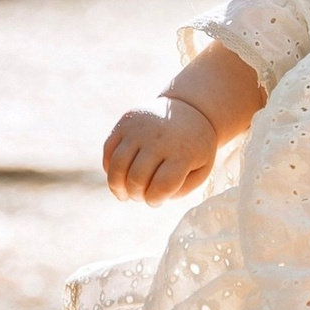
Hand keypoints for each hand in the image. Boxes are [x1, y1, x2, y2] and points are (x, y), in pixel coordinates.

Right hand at [103, 96, 220, 203]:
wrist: (190, 108)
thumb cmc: (195, 148)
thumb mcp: (200, 170)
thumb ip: (180, 189)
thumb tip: (152, 197)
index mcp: (182, 153)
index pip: (161, 187)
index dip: (154, 200)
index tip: (156, 200)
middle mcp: (159, 139)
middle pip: (136, 179)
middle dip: (136, 195)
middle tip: (140, 196)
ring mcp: (140, 129)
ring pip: (117, 166)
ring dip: (117, 186)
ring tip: (124, 194)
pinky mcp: (125, 122)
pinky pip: (108, 151)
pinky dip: (109, 169)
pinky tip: (119, 176)